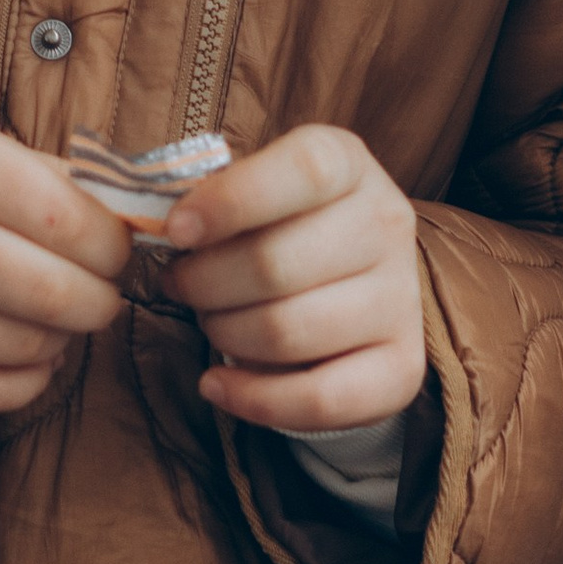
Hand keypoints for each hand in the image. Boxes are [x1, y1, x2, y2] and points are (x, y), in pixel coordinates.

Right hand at [0, 108, 131, 412]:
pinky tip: (23, 354)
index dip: (112, 245)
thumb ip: (43, 179)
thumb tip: (131, 226)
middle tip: (97, 293)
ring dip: (61, 339)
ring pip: (27, 346)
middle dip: (99, 300)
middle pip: (55, 292)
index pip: (67, 220)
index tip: (115, 249)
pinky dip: (26, 379)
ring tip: (50, 317)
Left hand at [162, 126, 426, 432]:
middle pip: (276, 264)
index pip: (304, 171)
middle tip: (180, 284)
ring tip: (208, 321)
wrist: (346, 278)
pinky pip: (321, 399)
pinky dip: (255, 399)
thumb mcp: (249, 188)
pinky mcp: (403, 367)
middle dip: (203, 283)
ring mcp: (401, 299)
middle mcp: (389, 225)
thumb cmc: (276, 224)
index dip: (233, 200)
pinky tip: (217, 383)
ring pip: (287, 332)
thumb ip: (208, 196)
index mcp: (349, 164)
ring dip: (223, 334)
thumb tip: (159, 226)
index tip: (176, 231)